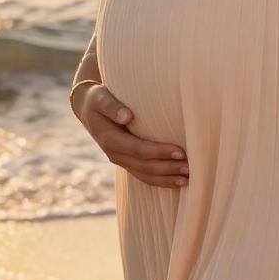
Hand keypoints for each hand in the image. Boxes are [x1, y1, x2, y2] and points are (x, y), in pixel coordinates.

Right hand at [73, 82, 189, 189]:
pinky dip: (160, 180)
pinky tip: (176, 181)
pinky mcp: (127, 161)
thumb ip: (112, 106)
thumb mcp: (100, 98)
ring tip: (188, 178)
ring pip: (145, 175)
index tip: (180, 151)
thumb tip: (127, 116)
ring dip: (166, 178)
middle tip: (190, 167)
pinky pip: (144, 175)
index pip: (138, 149)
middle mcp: (115, 154)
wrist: (88, 109)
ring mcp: (121, 160)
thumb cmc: (98, 99)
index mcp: (109, 139)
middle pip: (144, 166)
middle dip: (168, 168)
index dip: (159, 152)